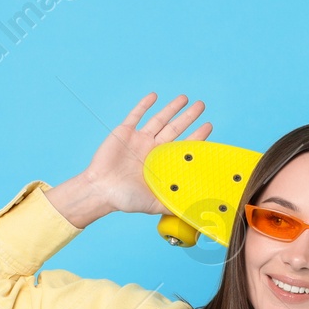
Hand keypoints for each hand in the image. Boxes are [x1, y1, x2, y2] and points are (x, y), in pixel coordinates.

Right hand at [46, 93, 211, 227]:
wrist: (100, 190)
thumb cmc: (125, 199)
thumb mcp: (155, 203)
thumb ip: (175, 203)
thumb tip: (197, 212)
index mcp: (161, 163)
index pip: (183, 146)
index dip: (196, 137)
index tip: (208, 126)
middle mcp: (152, 149)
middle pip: (175, 128)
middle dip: (188, 117)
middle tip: (201, 105)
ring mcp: (138, 140)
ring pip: (159, 119)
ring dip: (171, 108)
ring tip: (185, 98)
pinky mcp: (124, 132)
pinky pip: (136, 115)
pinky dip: (144, 105)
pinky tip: (154, 96)